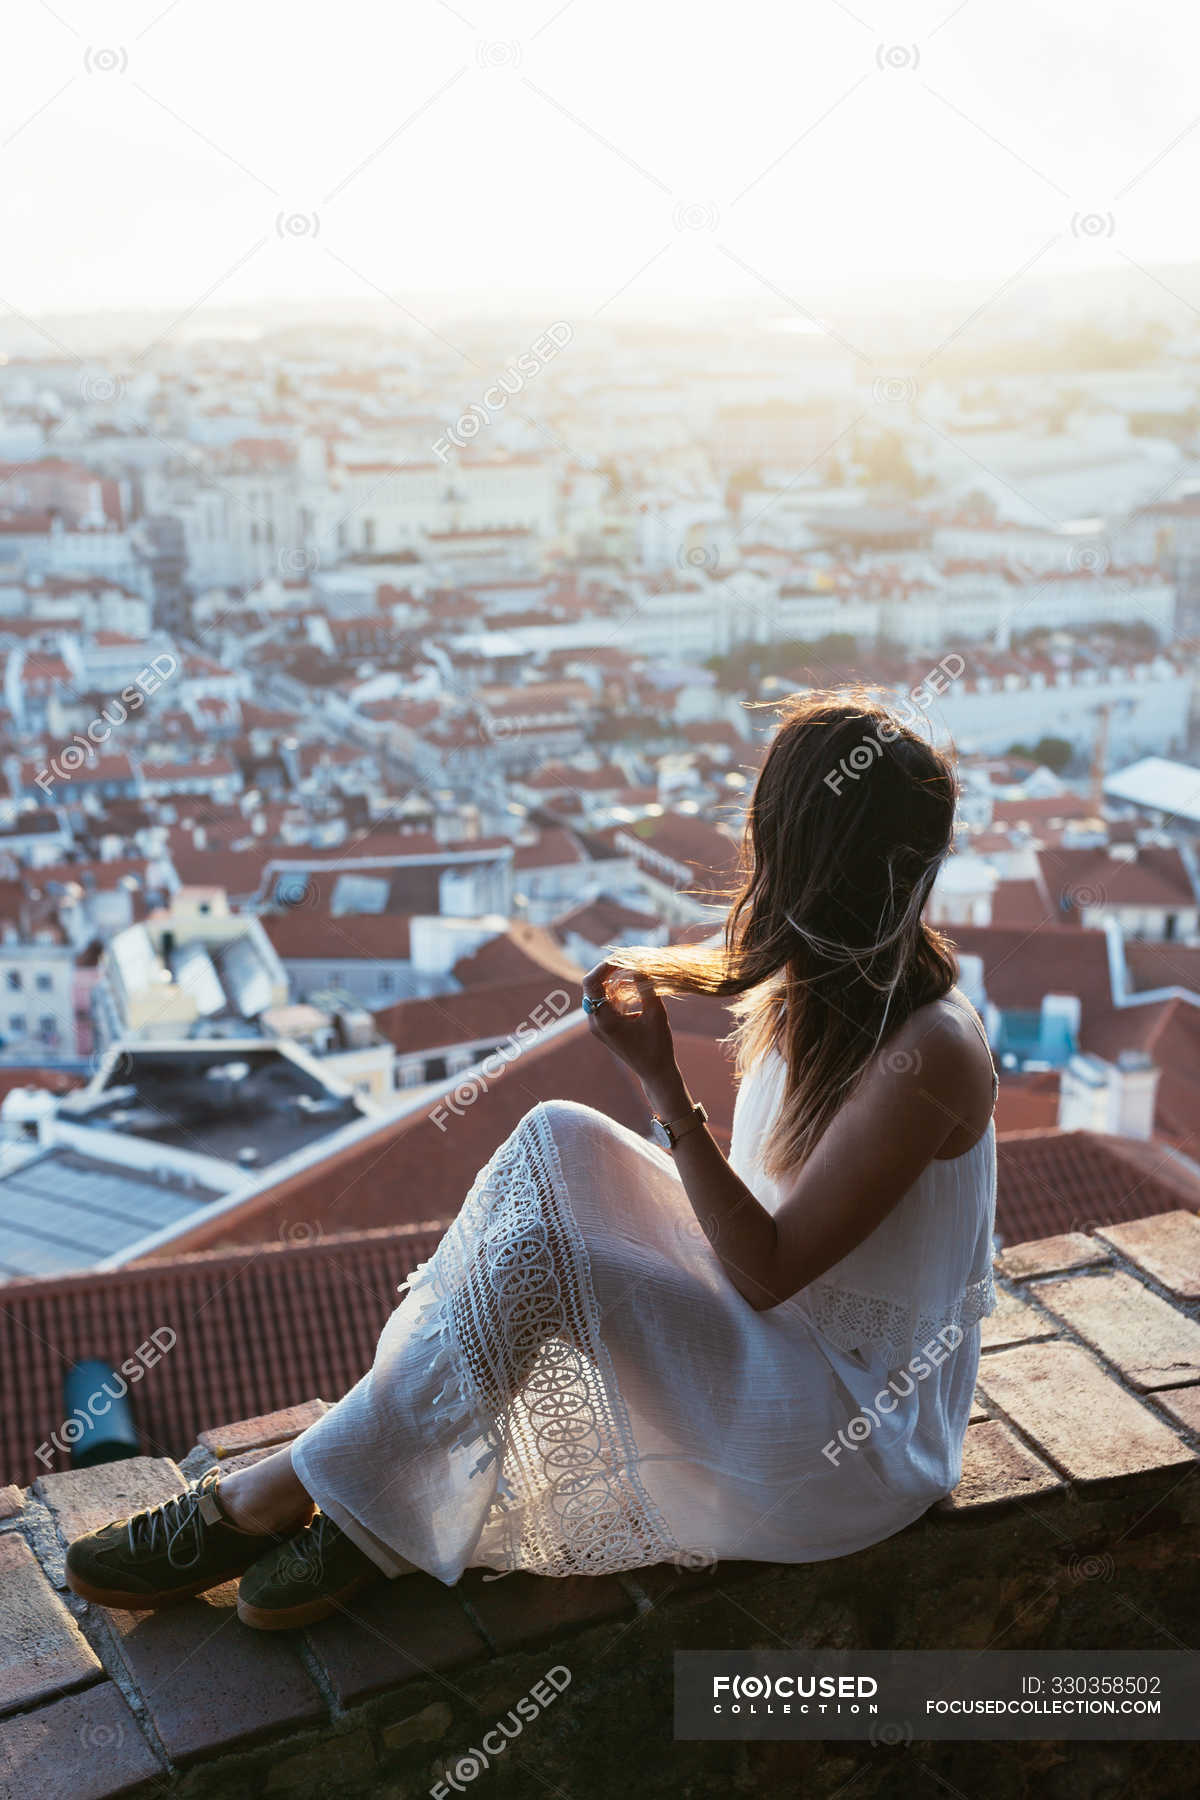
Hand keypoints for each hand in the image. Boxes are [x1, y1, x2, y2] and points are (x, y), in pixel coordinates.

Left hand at [582, 960, 679, 1090]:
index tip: (623, 958)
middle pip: (592, 986)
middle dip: (609, 971)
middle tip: (629, 962)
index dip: (604, 966)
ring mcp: (598, 1026)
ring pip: (597, 993)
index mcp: (605, 1020)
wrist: (655, 1072)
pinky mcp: (604, 1027)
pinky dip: (616, 992)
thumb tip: (638, 964)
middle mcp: (596, 1023)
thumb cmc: (658, 1046)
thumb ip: (646, 988)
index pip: (591, 983)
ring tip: (633, 972)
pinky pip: (604, 1002)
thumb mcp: (656, 1014)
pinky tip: (632, 988)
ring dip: (613, 981)